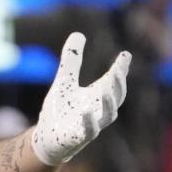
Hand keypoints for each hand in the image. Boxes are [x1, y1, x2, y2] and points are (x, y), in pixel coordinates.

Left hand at [32, 32, 131, 165]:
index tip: (125, 55)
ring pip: (108, 115)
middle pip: (116, 97)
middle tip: (118, 70)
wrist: (46, 138)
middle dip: (118, 84)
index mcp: (98, 96)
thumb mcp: (65, 81)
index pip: (113, 81)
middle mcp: (98, 110)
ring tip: (106, 89)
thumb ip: (72, 60)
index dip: (121, 69)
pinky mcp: (78, 138)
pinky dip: (89, 122)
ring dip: (108, 103)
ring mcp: (91, 125)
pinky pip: (88, 131)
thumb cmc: (60, 110)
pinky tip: (85, 111)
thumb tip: (78, 33)